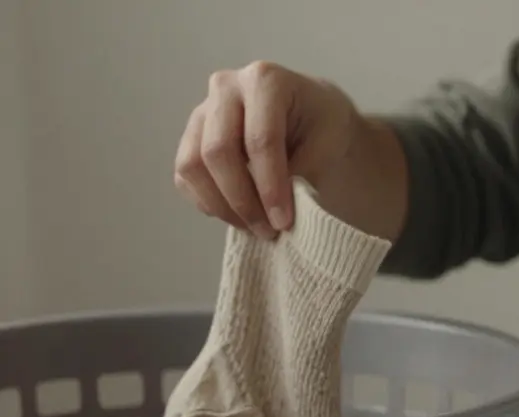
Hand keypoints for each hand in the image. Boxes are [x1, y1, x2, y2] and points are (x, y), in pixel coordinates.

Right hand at [174, 61, 361, 238]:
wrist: (309, 114)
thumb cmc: (322, 125)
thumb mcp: (329, 141)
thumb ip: (302, 170)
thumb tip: (274, 209)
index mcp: (265, 80)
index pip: (259, 140)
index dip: (269, 187)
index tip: (283, 222)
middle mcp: (226, 87)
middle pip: (218, 151)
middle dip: (243, 200)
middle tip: (268, 230)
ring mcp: (203, 110)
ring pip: (192, 165)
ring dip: (222, 206)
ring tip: (254, 227)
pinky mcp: (191, 135)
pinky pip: (185, 176)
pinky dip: (207, 202)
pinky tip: (237, 216)